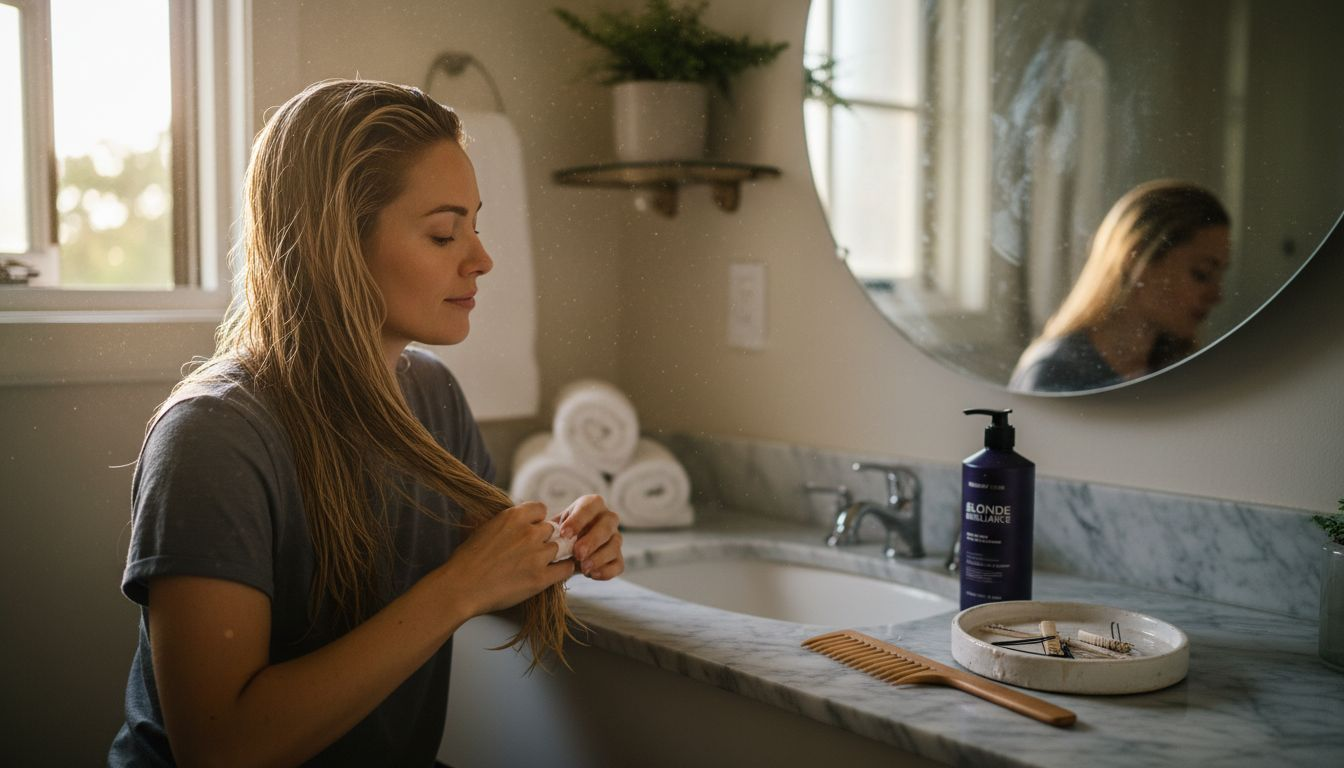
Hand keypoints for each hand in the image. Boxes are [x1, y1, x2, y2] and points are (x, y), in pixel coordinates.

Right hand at [442, 501, 573, 615]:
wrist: (461, 587)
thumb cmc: (466, 559)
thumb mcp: (485, 527)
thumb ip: (506, 521)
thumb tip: (518, 518)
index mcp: (513, 517)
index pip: (541, 509)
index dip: (536, 520)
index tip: (530, 529)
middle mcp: (529, 533)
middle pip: (551, 529)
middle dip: (543, 538)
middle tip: (531, 550)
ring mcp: (537, 555)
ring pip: (558, 548)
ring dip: (551, 554)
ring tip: (537, 563)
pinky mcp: (540, 578)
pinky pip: (565, 568)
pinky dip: (562, 569)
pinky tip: (554, 572)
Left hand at [557, 495, 623, 579]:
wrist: (565, 553)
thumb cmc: (559, 535)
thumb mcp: (554, 528)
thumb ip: (552, 529)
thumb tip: (545, 532)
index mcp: (592, 505)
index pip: (590, 506)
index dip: (578, 520)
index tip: (564, 533)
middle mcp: (607, 518)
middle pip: (607, 525)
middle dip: (592, 540)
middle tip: (577, 553)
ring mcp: (615, 538)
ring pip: (614, 545)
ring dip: (599, 557)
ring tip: (583, 568)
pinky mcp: (617, 557)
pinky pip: (618, 564)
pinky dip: (606, 570)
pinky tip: (592, 574)